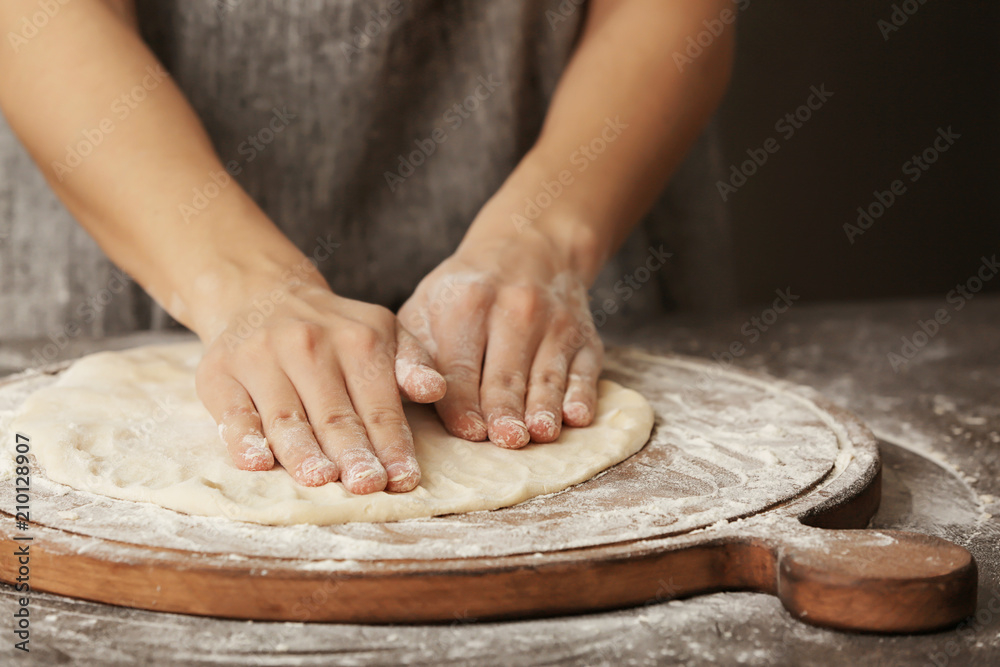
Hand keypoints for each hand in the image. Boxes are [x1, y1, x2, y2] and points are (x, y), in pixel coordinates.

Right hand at [193, 272, 444, 493]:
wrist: (262, 294)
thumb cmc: (336, 331)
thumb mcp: (384, 332)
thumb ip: (413, 362)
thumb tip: (433, 390)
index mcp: (358, 339)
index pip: (379, 405)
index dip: (393, 445)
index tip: (404, 480)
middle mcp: (309, 344)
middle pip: (335, 415)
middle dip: (353, 454)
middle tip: (368, 486)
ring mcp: (261, 358)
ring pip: (287, 416)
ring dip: (304, 452)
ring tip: (321, 479)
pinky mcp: (220, 373)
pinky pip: (234, 412)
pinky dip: (244, 439)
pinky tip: (257, 464)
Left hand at [398, 227, 601, 447]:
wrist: (528, 248)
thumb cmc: (464, 295)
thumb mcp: (427, 308)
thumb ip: (413, 355)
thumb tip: (418, 394)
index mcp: (467, 304)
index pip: (461, 366)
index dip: (463, 401)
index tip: (468, 431)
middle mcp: (515, 309)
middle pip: (505, 373)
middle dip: (505, 409)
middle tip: (505, 439)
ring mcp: (556, 322)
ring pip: (547, 375)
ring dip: (544, 407)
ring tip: (540, 434)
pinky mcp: (585, 337)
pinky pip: (585, 370)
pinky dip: (582, 394)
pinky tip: (577, 416)